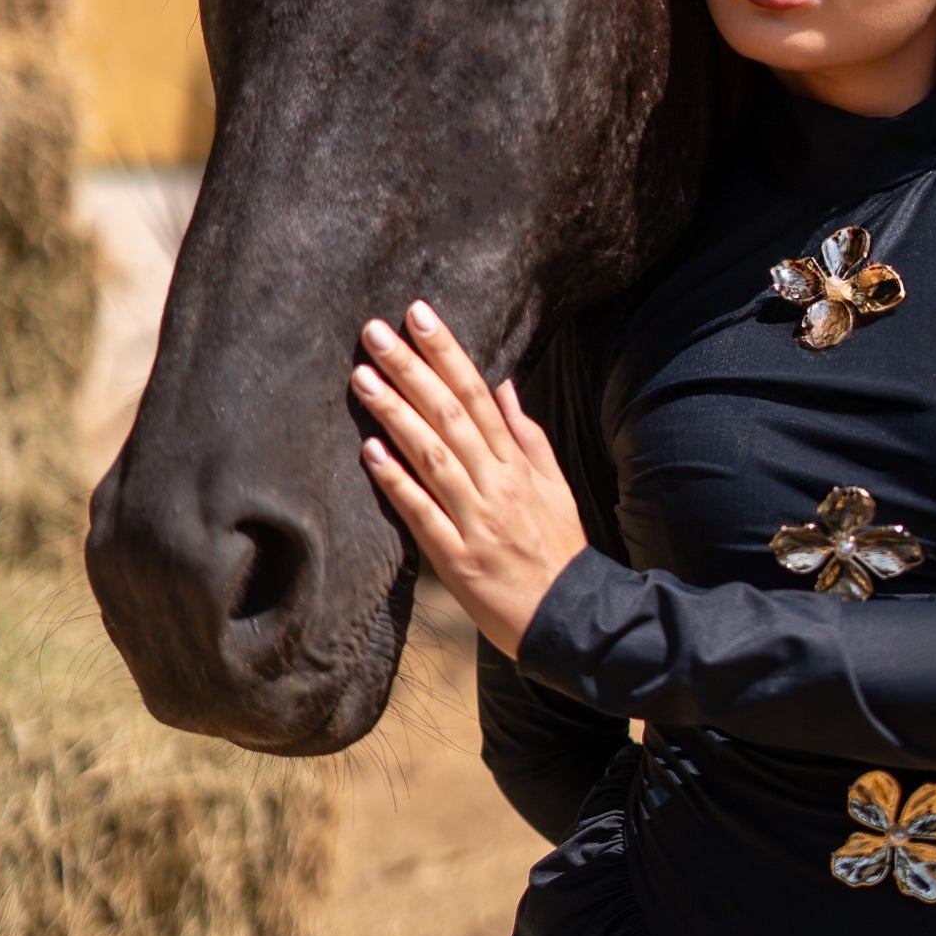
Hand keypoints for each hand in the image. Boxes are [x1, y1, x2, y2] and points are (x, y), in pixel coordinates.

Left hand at [351, 301, 586, 658]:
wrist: (572, 619)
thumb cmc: (559, 549)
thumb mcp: (554, 485)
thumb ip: (526, 434)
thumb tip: (505, 384)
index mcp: (518, 463)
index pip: (479, 394)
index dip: (447, 353)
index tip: (418, 316)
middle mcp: (497, 483)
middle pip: (451, 414)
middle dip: (412, 369)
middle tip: (375, 332)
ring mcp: (477, 520)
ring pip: (433, 455)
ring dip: (396, 413)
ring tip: (363, 377)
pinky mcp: (458, 559)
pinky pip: (423, 514)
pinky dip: (397, 482)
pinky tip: (370, 452)